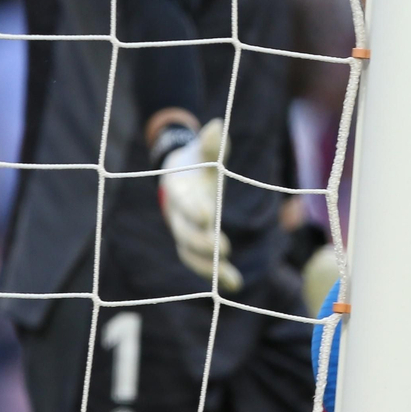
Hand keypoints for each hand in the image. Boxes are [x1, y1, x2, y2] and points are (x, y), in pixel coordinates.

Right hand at [158, 119, 242, 291]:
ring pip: (189, 253)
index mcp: (177, 189)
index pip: (183, 202)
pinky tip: (234, 285)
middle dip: (202, 242)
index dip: (194, 209)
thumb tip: (217, 127)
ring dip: (208, 267)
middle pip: (184, 233)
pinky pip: (199, 261)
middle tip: (224, 250)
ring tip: (231, 279)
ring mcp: (182, 229)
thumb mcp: (203, 150)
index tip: (209, 216)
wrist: (178, 175)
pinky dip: (214, 273)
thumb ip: (211, 144)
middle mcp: (176, 213)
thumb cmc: (195, 161)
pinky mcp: (191, 242)